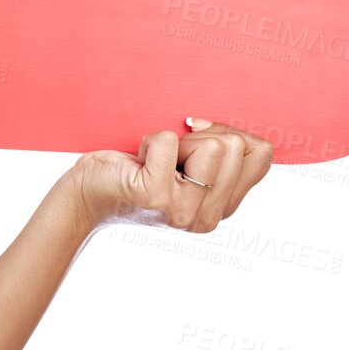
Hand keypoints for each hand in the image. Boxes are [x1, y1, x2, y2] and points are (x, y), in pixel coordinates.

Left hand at [65, 116, 273, 236]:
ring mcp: (182, 210)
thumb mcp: (191, 164)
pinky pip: (167, 141)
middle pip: (237, 145)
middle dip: (200, 137)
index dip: (229, 134)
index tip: (196, 144)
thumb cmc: (137, 170)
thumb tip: (248, 131)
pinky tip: (136, 163)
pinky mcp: (153, 195)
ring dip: (176, 140)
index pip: (261, 153)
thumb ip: (225, 154)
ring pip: (213, 144)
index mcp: (224, 208)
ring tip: (153, 162)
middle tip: (167, 158)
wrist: (87, 194)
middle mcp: (207, 217)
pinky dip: (148, 140)